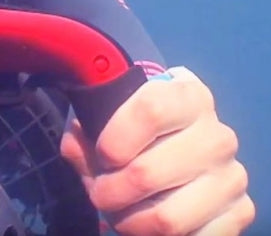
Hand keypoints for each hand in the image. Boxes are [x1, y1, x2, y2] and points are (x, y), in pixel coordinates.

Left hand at [61, 67, 254, 234]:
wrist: (177, 147)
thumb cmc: (137, 129)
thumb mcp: (109, 119)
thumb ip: (86, 132)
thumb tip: (76, 146)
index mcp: (188, 96)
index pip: (150, 111)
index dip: (115, 140)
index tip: (102, 155)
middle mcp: (217, 134)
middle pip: (147, 173)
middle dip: (110, 191)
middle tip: (100, 191)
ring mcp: (232, 176)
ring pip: (166, 218)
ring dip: (129, 221)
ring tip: (118, 210)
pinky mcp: (242, 212)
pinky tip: (147, 222)